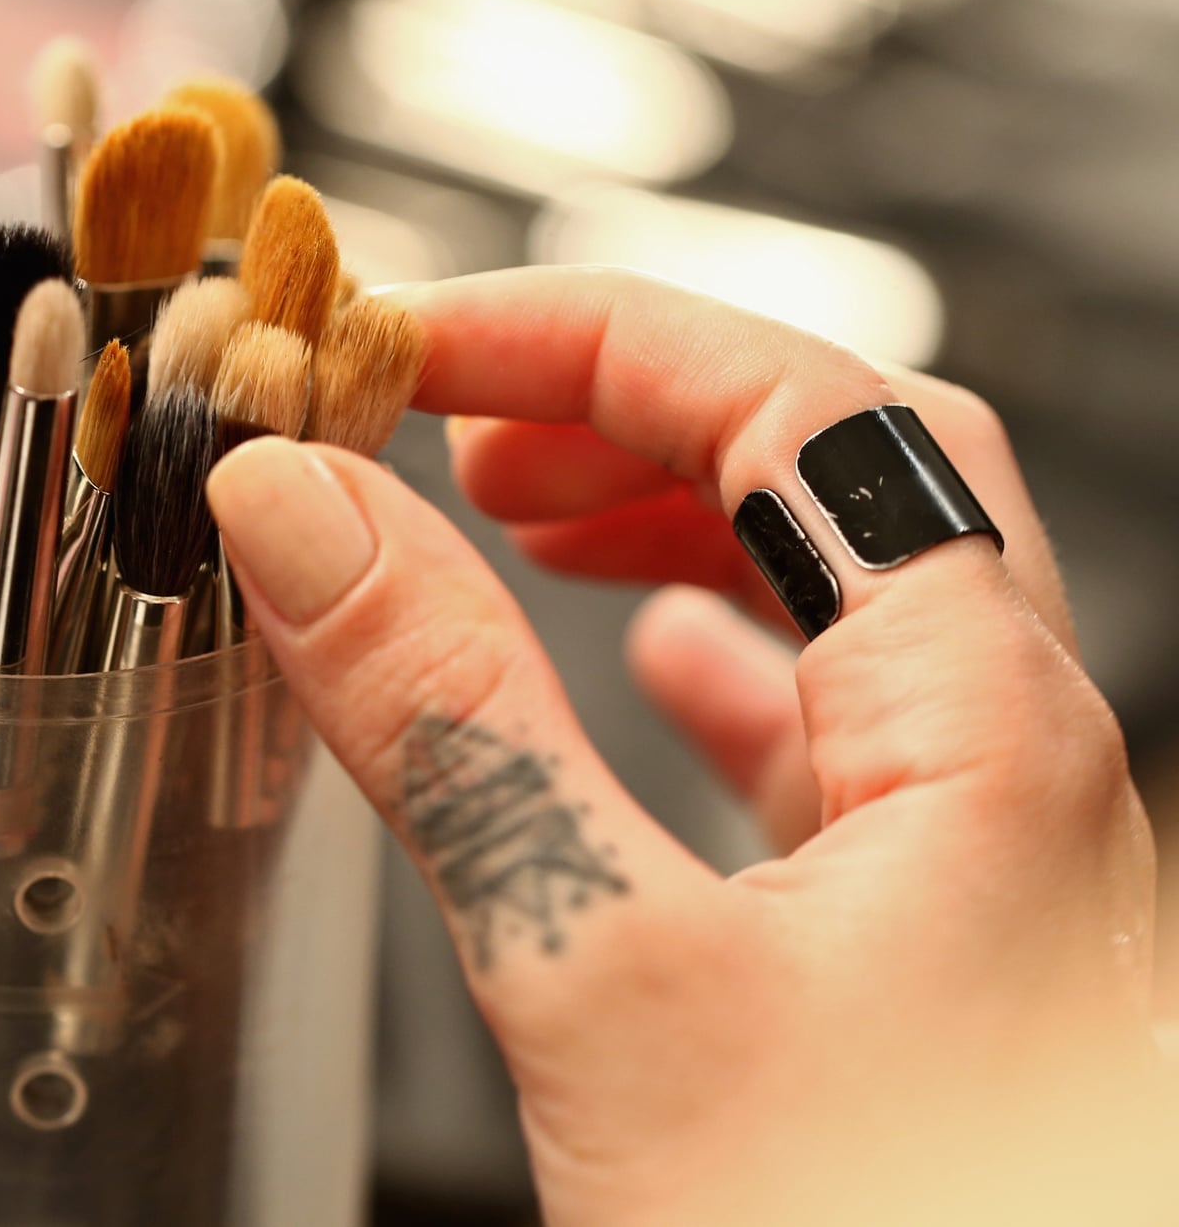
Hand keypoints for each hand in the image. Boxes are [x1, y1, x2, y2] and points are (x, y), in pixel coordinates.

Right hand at [209, 268, 1160, 1222]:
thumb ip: (449, 725)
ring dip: (673, 515)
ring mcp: (972, 848)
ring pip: (838, 590)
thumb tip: (300, 515)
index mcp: (986, 724)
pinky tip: (639, 672)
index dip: (588, 335)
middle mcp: (1011, 760)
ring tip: (517, 504)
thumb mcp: (606, 977)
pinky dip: (711, 662)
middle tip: (454, 408)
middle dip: (634, 400)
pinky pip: (828, 731)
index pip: (796, 401)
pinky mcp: (913, 936)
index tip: (412, 345)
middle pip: (837, 467)